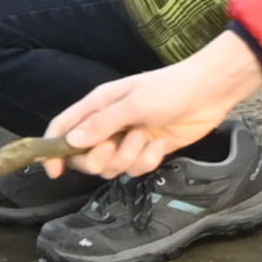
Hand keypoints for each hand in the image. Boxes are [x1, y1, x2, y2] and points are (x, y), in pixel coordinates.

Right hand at [51, 34, 261, 179]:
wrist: (208, 93)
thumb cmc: (169, 89)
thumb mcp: (132, 104)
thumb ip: (101, 124)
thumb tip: (71, 143)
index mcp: (96, 106)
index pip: (62, 129)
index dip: (53, 150)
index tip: (54, 172)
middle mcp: (107, 124)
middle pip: (84, 157)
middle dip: (99, 159)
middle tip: (114, 147)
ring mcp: (127, 139)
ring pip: (111, 167)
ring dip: (128, 158)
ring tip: (144, 139)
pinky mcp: (147, 151)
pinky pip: (136, 169)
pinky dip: (147, 160)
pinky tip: (160, 145)